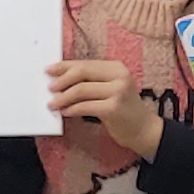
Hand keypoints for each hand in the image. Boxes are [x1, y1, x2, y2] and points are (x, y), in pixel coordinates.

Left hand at [47, 60, 163, 158]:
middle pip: (82, 72)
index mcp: (116, 67)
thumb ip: (91, 82)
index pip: (85, 63)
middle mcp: (119, 76)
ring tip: (53, 103)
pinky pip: (85, 106)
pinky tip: (65, 112)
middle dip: (62, 79)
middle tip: (50, 87)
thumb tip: (61, 79)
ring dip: (63, 97)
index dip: (65, 66)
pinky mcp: (113, 108)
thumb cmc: (123, 109)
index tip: (49, 70)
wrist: (144, 130)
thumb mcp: (111, 89)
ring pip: (81, 90)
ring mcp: (118, 92)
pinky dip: (72, 109)